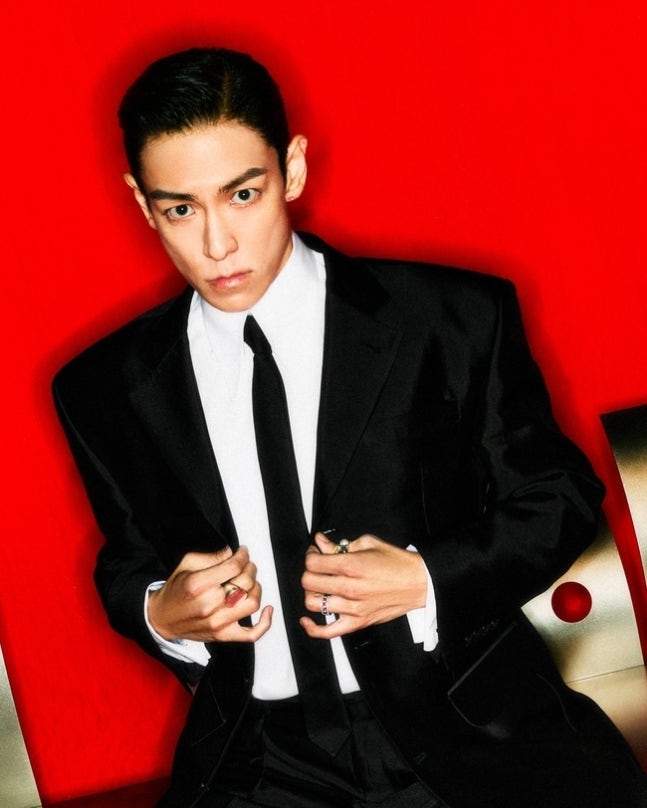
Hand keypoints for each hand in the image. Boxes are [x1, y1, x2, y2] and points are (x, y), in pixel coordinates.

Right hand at [148, 546, 272, 642]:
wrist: (161, 619)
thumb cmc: (175, 591)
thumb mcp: (186, 564)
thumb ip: (211, 556)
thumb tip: (232, 553)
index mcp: (198, 584)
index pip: (233, 566)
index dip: (243, 555)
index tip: (243, 552)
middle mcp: (208, 604)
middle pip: (244, 582)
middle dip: (250, 568)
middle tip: (246, 564)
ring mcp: (217, 623)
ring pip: (252, 603)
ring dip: (256, 588)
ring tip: (250, 582)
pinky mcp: (223, 635)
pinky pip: (251, 634)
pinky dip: (264, 623)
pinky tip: (267, 610)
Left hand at [300, 532, 426, 638]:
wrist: (418, 582)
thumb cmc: (397, 563)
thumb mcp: (369, 543)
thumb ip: (341, 544)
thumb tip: (321, 542)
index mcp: (351, 565)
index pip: (313, 563)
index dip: (310, 555)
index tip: (315, 553)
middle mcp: (349, 587)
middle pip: (309, 582)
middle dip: (309, 571)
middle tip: (317, 567)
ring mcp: (352, 608)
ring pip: (313, 604)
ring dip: (311, 593)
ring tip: (319, 587)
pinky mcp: (357, 622)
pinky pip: (327, 632)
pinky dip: (312, 628)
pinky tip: (307, 620)